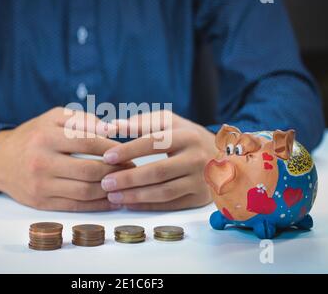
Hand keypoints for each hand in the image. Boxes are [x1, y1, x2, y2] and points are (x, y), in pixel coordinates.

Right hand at [0, 107, 129, 210]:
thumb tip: (112, 130)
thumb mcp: (53, 117)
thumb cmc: (33, 135)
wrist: (0, 160)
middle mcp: (41, 162)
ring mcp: (41, 185)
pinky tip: (112, 199)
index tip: (129, 151)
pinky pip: (76, 206)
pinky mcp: (42, 203)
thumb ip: (83, 119)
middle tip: (132, 168)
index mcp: (46, 137)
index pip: (88, 143)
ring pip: (85, 191)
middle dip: (116, 171)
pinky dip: (98, 205)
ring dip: (110, 189)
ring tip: (125, 183)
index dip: (113, 148)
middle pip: (90, 170)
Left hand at [100, 111, 215, 210]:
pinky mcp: (199, 197)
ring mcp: (200, 180)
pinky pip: (170, 204)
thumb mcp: (169, 122)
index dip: (129, 150)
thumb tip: (109, 127)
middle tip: (106, 182)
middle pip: (157, 171)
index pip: (153, 143)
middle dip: (128, 178)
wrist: (221, 155)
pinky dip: (148, 206)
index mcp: (187, 136)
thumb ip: (140, 122)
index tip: (107, 156)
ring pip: (163, 192)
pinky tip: (129, 203)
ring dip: (135, 196)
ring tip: (112, 195)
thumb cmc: (186, 136)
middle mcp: (196, 158)